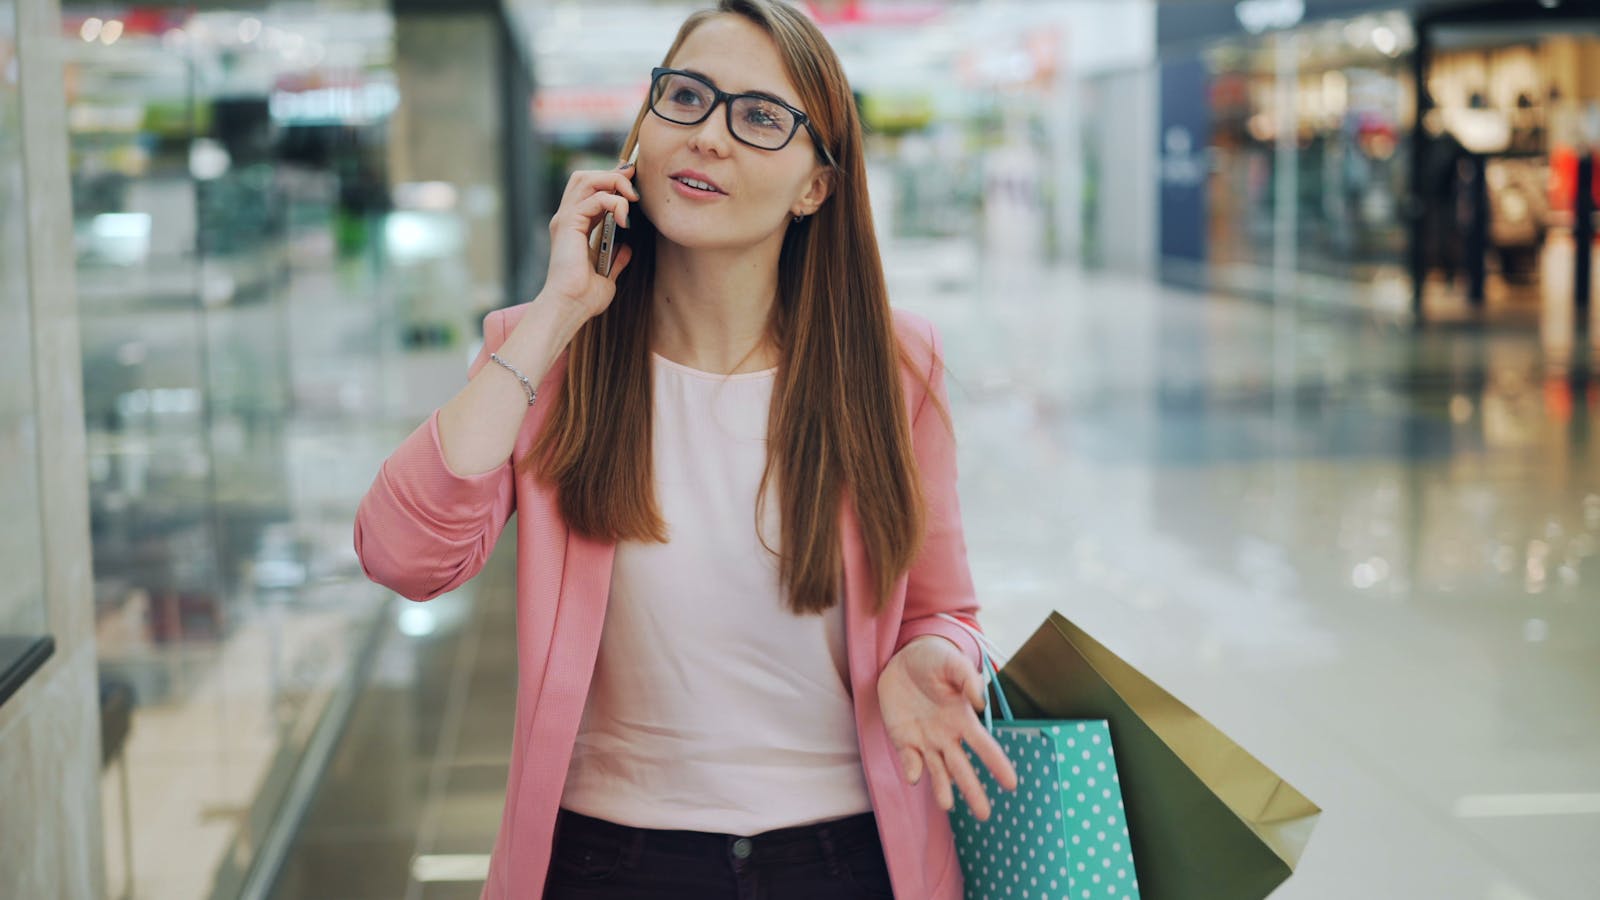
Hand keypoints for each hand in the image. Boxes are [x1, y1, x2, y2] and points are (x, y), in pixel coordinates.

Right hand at [541, 162, 639, 320]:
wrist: (570, 307)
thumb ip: (616, 259)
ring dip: (614, 182)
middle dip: (612, 175)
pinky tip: (624, 218)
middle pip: (585, 177)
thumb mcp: (608, 275)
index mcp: (574, 228)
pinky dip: (614, 202)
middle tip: (633, 186)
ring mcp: (566, 219)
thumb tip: (626, 248)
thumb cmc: (584, 297)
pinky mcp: (569, 223)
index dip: (611, 182)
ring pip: (587, 179)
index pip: (590, 191)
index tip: (633, 186)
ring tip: (631, 198)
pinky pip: (595, 198)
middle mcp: (567, 219)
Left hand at [878, 636, 1017, 820]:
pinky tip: (915, 776)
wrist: (903, 658)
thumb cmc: (935, 660)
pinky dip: (912, 769)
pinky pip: (909, 760)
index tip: (1011, 784)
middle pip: (962, 768)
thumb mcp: (952, 663)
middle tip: (985, 815)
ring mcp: (925, 740)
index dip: (997, 764)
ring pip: (937, 771)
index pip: (984, 746)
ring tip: (947, 805)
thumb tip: (981, 702)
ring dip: (942, 789)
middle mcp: (948, 736)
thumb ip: (968, 679)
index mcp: (964, 719)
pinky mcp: (903, 740)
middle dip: (973, 790)